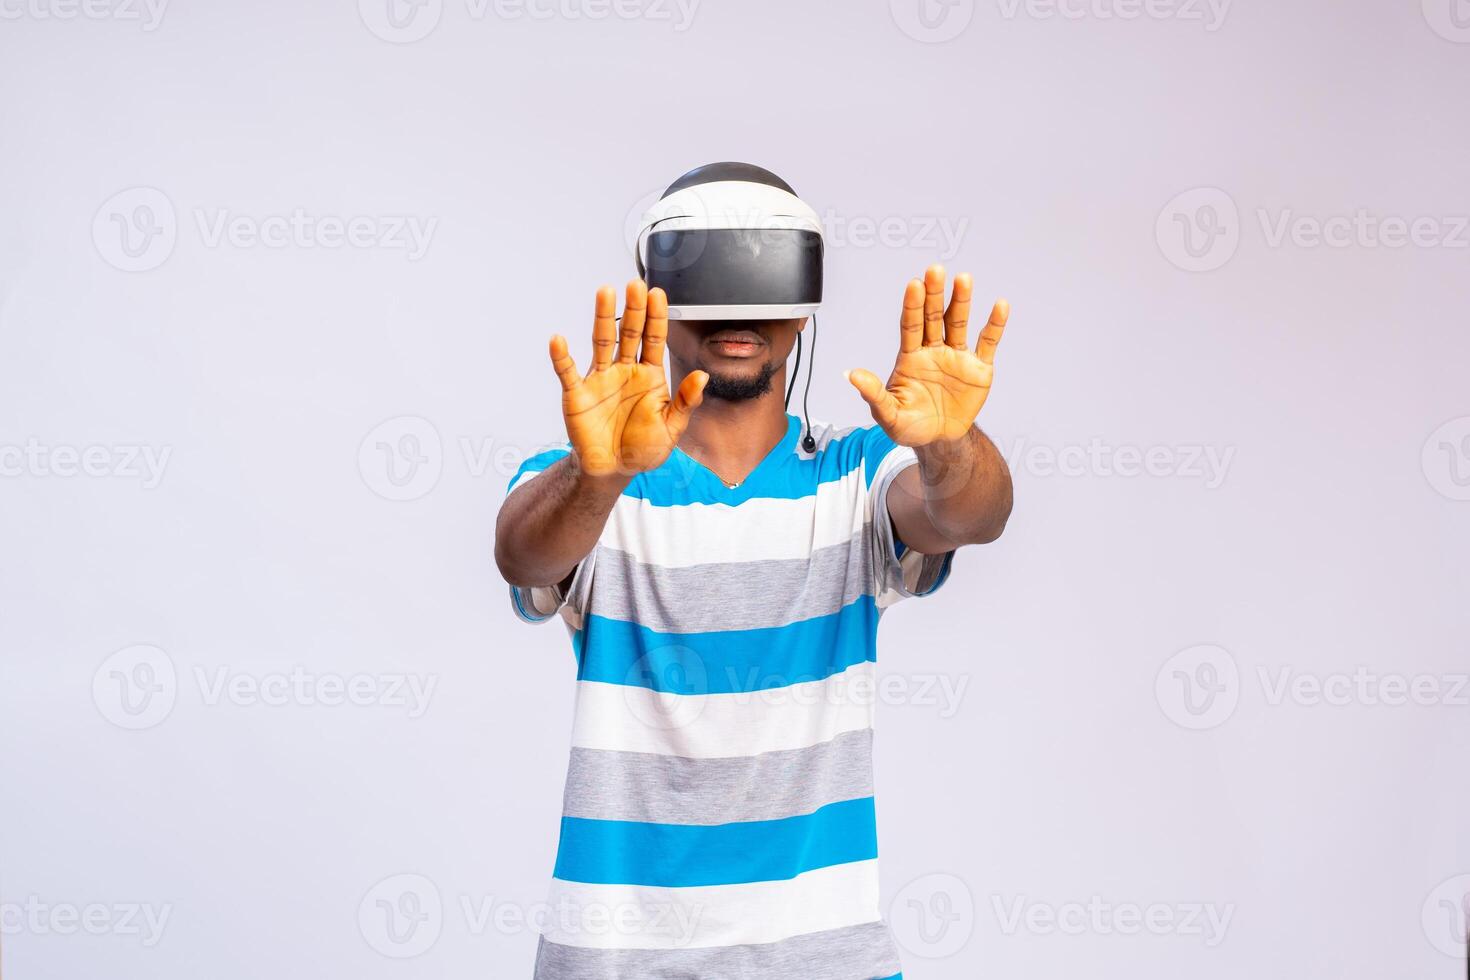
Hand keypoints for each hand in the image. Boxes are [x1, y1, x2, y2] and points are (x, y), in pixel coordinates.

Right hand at [549, 281, 707, 475]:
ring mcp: (600, 378)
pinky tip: (559, 340)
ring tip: (605, 292)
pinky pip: (568, 372)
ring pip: (602, 341)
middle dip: (633, 309)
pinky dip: (562, 357)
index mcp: (649, 375)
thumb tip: (703, 376)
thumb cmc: (643, 448)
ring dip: (603, 317)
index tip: (658, 294)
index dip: (656, 317)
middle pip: (629, 332)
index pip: (654, 339)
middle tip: (635, 284)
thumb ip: (686, 401)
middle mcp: (625, 370)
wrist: (613, 470)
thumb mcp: (672, 428)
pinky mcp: (577, 393)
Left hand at [847, 265, 1007, 446]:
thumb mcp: (888, 415)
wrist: (939, 440)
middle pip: (934, 317)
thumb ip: (873, 394)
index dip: (912, 306)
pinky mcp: (979, 368)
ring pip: (959, 323)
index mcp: (911, 357)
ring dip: (961, 301)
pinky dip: (994, 325)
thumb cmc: (909, 425)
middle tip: (935, 270)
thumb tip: (851, 375)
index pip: (911, 326)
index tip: (914, 285)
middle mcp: (933, 350)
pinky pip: (988, 343)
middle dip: (935, 295)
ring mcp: (957, 357)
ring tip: (963, 279)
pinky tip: (1000, 306)